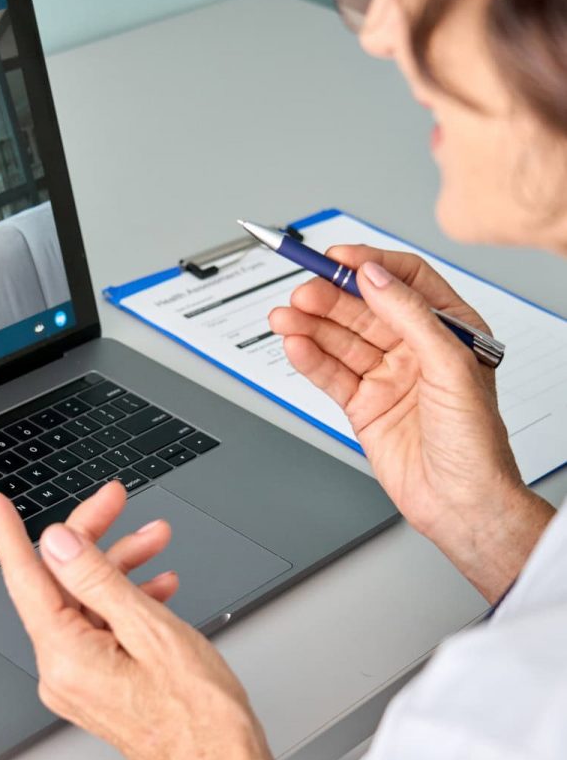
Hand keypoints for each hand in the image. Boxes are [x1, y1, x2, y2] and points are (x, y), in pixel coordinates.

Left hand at [0, 482, 330, 759]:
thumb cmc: (200, 715)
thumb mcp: (151, 629)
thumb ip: (97, 580)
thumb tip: (58, 544)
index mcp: (67, 656)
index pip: (25, 579)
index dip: (10, 534)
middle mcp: (62, 671)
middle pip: (60, 584)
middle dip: (92, 538)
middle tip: (117, 500)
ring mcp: (78, 681)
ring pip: (84, 602)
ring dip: (119, 566)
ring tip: (157, 541)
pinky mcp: (96, 685)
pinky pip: (98, 627)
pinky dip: (124, 600)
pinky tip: (156, 586)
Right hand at [269, 246, 553, 599]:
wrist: (459, 502)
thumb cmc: (474, 442)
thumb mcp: (449, 364)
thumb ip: (409, 314)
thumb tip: (375, 275)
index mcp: (448, 329)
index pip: (403, 280)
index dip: (369, 264)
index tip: (337, 257)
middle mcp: (414, 349)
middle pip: (362, 308)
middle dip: (329, 297)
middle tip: (301, 292)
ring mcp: (386, 376)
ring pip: (340, 339)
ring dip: (310, 325)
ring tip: (285, 317)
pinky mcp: (362, 404)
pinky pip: (330, 374)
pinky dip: (310, 359)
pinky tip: (295, 345)